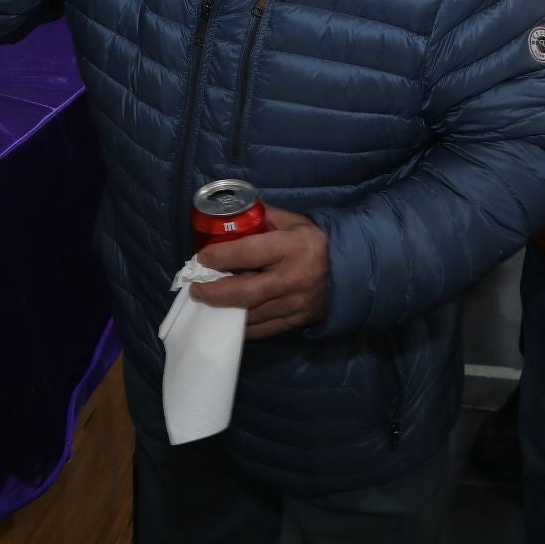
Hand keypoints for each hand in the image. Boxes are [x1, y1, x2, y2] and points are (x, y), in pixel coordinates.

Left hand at [189, 206, 329, 339]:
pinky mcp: (295, 321)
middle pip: (245, 291)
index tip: (202, 259)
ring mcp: (294, 304)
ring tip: (207, 302)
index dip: (221, 256)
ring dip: (224, 310)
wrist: (349, 273)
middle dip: (215, 292)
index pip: (249, 253)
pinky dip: (242, 326)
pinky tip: (227, 320)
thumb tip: (234, 214)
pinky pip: (263, 329)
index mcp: (292, 247)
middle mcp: (292, 278)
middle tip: (196, 290)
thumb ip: (265, 218)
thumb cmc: (314, 243)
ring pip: (251, 313)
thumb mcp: (294, 222)